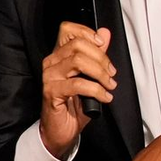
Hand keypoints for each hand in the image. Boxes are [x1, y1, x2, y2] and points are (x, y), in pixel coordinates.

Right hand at [39, 21, 116, 157]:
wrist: (62, 130)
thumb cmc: (74, 105)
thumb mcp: (91, 76)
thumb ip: (97, 54)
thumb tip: (104, 33)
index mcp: (60, 56)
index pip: (68, 30)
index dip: (87, 33)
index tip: (102, 45)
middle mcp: (52, 63)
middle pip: (77, 44)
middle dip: (101, 58)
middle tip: (111, 73)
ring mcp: (50, 77)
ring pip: (78, 61)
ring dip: (100, 73)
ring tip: (108, 85)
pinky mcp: (51, 91)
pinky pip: (77, 84)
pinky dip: (96, 90)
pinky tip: (104, 97)